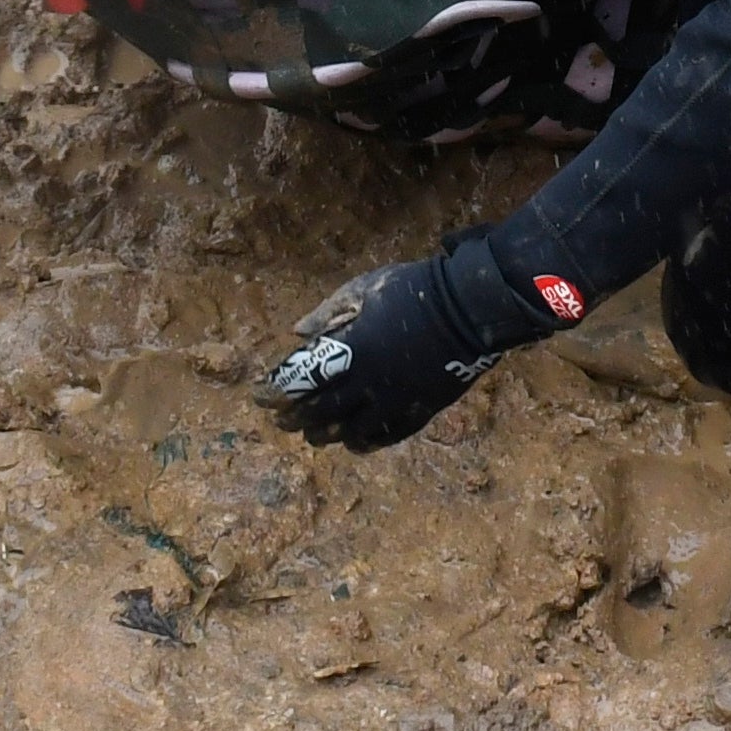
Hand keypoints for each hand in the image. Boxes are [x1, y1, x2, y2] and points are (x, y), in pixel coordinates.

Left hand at [259, 254, 508, 451]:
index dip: (278, 390)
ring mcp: (394, 400)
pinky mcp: (418, 410)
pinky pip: (386, 436)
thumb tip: (298, 332)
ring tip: (315, 436)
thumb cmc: (413, 289)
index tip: (262, 396)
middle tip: (282, 422)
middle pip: (322, 411)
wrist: (469, 309)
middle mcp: (367, 381)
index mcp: (351, 348)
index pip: (302, 379)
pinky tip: (354, 444)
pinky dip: (365, 443)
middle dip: (296, 419)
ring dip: (326, 436)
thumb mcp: (366, 287)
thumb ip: (329, 311)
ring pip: (350, 431)